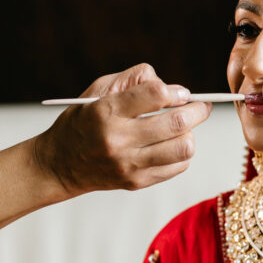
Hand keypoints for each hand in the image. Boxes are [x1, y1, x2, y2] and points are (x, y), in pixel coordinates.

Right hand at [33, 63, 210, 193]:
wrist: (60, 164)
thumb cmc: (83, 121)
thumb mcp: (98, 91)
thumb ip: (134, 81)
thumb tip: (174, 89)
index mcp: (107, 111)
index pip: (155, 94)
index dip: (176, 91)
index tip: (181, 93)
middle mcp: (119, 139)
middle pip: (177, 123)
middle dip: (198, 111)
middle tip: (202, 107)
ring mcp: (129, 164)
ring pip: (183, 148)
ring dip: (190, 134)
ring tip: (182, 129)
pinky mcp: (137, 182)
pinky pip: (178, 166)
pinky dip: (181, 153)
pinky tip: (169, 145)